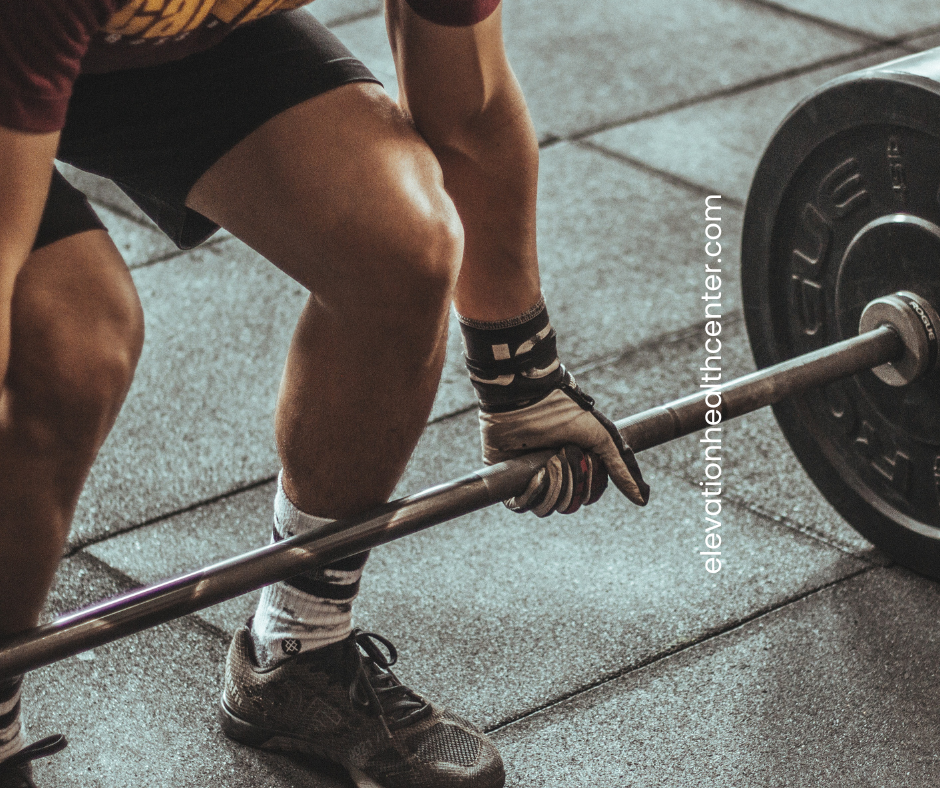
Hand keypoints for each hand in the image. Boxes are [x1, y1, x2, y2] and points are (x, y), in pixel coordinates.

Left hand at [480, 373, 648, 515]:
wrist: (527, 399)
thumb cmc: (564, 412)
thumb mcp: (601, 437)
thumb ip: (620, 469)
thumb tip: (642, 501)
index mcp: (574, 468)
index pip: (587, 496)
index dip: (589, 484)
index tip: (587, 458)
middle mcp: (553, 476)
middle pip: (569, 503)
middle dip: (571, 479)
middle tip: (564, 452)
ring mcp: (530, 478)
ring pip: (547, 506)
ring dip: (553, 484)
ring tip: (548, 459)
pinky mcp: (509, 479)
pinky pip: (521, 505)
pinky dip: (531, 492)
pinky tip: (534, 472)